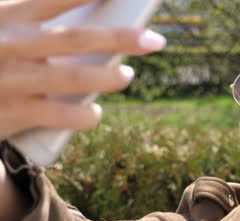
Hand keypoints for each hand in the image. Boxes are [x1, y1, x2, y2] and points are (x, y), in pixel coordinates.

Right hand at [0, 0, 165, 139]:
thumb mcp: (3, 24)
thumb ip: (33, 17)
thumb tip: (86, 23)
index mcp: (8, 15)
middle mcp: (12, 45)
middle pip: (76, 39)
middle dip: (121, 38)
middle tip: (156, 41)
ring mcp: (14, 80)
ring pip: (72, 80)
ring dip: (108, 79)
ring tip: (128, 75)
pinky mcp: (14, 112)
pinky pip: (60, 117)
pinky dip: (85, 117)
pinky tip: (95, 113)